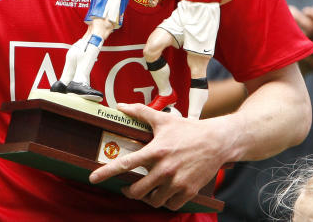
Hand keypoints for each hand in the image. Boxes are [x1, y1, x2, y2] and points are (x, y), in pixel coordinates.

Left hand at [88, 104, 231, 209]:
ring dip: (147, 198)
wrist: (218, 141)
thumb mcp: (163, 119)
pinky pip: (171, 205)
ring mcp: (177, 182)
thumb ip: (140, 112)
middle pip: (137, 190)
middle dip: (128, 191)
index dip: (107, 172)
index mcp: (155, 151)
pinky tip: (162, 194)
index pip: (126, 164)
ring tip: (146, 191)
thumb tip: (121, 106)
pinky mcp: (189, 191)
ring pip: (153, 200)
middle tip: (127, 187)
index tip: (94, 178)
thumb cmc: (189, 129)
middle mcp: (165, 169)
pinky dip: (164, 202)